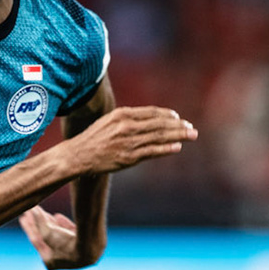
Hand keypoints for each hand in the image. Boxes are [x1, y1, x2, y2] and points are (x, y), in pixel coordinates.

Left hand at [20, 206, 89, 269]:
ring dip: (52, 224)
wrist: (91, 246)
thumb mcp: (47, 232)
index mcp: (50, 263)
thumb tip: (31, 209)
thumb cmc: (66, 243)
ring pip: (60, 236)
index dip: (29, 227)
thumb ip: (38, 221)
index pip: (36, 241)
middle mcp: (62, 261)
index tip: (23, 217)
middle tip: (32, 211)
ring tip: (44, 212)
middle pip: (47, 239)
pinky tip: (58, 216)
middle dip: (40, 225)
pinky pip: (71, 234)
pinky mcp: (85, 245)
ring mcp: (75, 254)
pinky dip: (64, 225)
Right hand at [66, 106, 197, 176]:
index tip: (178, 118)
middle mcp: (127, 126)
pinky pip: (152, 151)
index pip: (151, 112)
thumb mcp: (108, 121)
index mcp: (122, 114)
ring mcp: (128, 142)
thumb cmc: (92, 139)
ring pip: (159, 137)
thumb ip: (126, 119)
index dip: (167, 115)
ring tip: (191, 135)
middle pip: (159, 124)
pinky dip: (166, 149)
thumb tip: (146, 121)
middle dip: (178, 126)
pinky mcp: (128, 157)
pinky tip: (177, 147)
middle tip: (191, 127)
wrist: (77, 155)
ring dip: (178, 135)